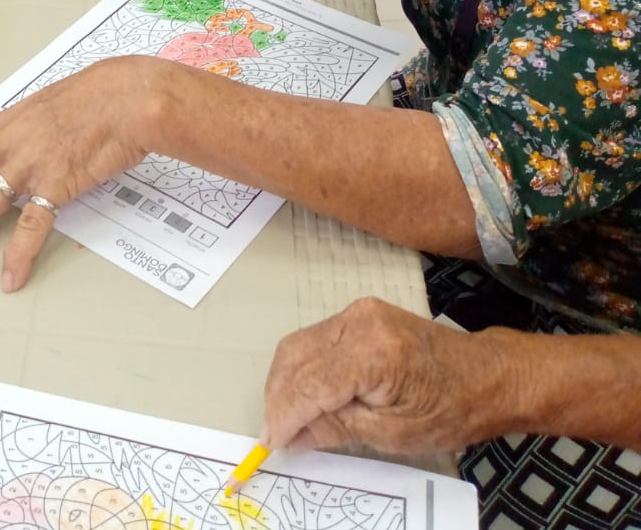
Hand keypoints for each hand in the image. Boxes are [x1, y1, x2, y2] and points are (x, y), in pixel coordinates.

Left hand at [0, 57, 159, 290]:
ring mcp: (33, 163)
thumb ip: (41, 120)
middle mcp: (16, 139)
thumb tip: (37, 130)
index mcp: (17, 117)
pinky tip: (8, 275)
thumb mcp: (60, 99)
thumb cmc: (104, 94)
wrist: (129, 97)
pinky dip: (19, 254)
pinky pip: (33, 226)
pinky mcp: (57, 185)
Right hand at [263, 297, 514, 454]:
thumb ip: (337, 429)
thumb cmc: (449, 411)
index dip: (284, 415)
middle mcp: (358, 321)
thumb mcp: (393, 434)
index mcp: (372, 353)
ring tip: (286, 419)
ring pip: (299, 345)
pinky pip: (316, 339)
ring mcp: (357, 312)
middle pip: (296, 356)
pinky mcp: (359, 314)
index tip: (270, 443)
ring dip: (285, 382)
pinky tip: (304, 396)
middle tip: (274, 434)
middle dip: (278, 397)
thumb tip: (292, 435)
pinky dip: (303, 369)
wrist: (485, 376)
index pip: (309, 384)